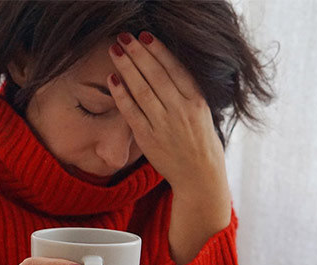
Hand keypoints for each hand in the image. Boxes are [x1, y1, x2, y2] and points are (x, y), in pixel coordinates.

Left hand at [107, 32, 230, 227]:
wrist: (200, 178)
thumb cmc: (201, 143)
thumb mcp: (204, 112)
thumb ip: (188, 92)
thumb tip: (167, 66)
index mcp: (197, 101)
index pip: (175, 68)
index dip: (158, 50)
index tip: (145, 36)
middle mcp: (181, 110)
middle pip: (156, 75)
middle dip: (138, 53)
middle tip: (124, 38)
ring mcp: (164, 125)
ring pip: (142, 90)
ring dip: (126, 68)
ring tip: (115, 51)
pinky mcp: (149, 139)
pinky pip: (132, 112)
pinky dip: (121, 95)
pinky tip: (112, 80)